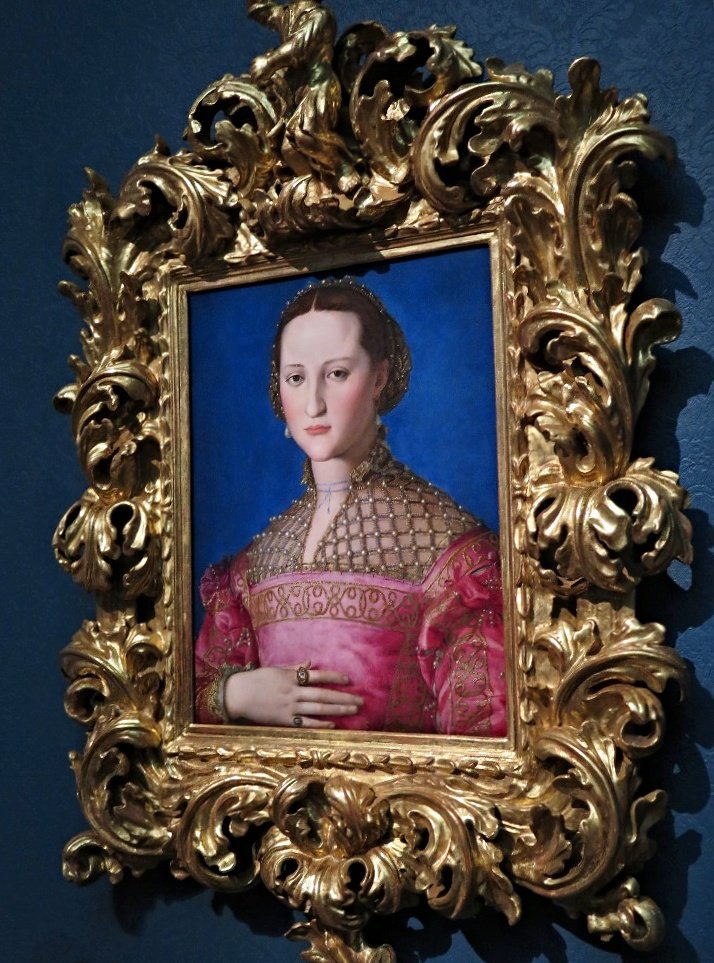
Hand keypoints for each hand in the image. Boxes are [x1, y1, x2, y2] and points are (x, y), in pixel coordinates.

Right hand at [224, 663, 362, 727]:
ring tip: (353, 710)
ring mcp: (289, 707)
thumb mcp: (276, 670)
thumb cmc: (256, 679)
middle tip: (360, 700)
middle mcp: (293, 692)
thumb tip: (310, 662)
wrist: (238, 695)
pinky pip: (305, 723)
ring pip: (318, 709)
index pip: (318, 676)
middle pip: (323, 695)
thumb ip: (294, 668)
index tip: (348, 679)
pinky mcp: (284, 720)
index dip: (334, 677)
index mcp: (291, 677)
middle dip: (343, 697)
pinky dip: (320, 724)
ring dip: (337, 710)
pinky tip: (333, 724)